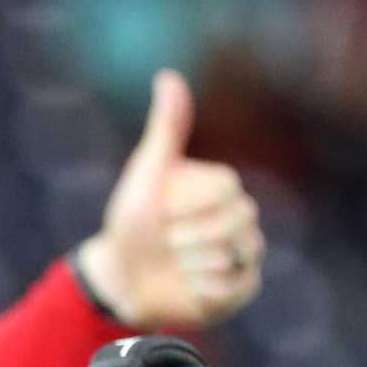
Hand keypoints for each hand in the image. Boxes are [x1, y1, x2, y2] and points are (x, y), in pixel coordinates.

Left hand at [75, 69, 264, 328]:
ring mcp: (245, 256)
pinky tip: (186, 286)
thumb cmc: (133, 220)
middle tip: (167, 241)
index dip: (185, 206)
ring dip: (188, 264)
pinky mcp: (241, 291)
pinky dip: (199, 291)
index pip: (225, 189)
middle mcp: (243, 218)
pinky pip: (229, 290)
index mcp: (225, 186)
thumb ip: (165, 129)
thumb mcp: (147, 172)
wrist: (121, 275)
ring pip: (229, 257)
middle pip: (233, 224)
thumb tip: (167, 75)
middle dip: (185, 237)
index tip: (163, 212)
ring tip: (175, 264)